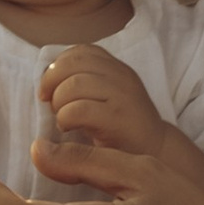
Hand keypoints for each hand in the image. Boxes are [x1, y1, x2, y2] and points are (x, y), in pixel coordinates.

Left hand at [37, 43, 167, 167]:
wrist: (157, 152)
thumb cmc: (122, 129)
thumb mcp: (107, 97)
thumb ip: (86, 82)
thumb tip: (46, 79)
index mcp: (117, 68)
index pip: (81, 51)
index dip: (58, 65)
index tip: (51, 86)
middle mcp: (121, 76)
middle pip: (73, 64)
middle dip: (51, 81)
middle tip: (48, 102)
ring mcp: (121, 95)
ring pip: (74, 85)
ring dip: (58, 102)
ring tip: (61, 117)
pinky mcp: (117, 118)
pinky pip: (79, 109)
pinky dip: (64, 118)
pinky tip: (67, 128)